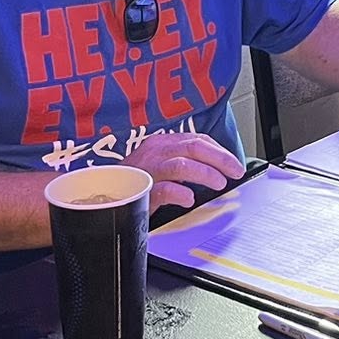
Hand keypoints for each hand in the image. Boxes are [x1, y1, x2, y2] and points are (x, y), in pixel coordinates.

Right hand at [127, 130, 244, 211]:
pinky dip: (180, 193)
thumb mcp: (159, 165)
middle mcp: (154, 152)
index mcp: (161, 143)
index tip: (233, 163)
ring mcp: (147, 170)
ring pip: (181, 165)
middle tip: (235, 172)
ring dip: (205, 174)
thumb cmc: (134, 181)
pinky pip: (164, 189)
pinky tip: (189, 199)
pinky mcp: (140, 191)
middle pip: (193, 147)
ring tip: (219, 183)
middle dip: (220, 159)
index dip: (219, 151)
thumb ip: (182, 162)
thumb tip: (215, 170)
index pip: (196, 139)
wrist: (102, 195)